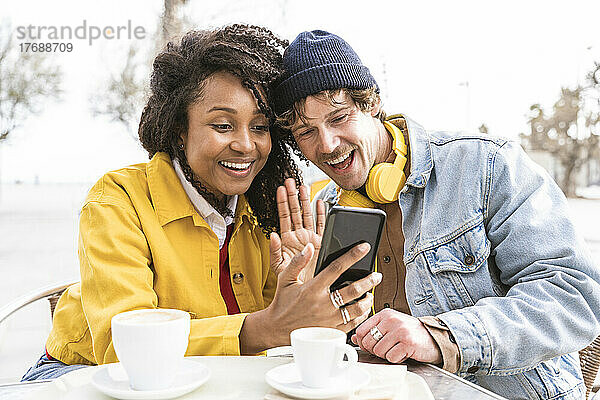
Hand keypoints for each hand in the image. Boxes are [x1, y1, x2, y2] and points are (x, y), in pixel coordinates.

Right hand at [263, 241, 381, 345]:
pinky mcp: (331, 332)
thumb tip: (309, 247)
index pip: (337, 268)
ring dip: (368, 299)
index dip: (352, 255)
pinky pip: (353, 324)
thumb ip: (297, 262)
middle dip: (369, 280)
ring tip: (371, 293)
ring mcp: (328, 320)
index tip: (364, 247)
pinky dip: (362, 315)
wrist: (276, 329)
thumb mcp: (285, 279)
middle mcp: (322, 304)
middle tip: (376, 275)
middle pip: (353, 290)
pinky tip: (364, 309)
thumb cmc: (282, 303)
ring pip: (357, 308)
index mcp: (312, 289)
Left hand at [269, 178, 325, 281]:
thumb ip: (274, 252)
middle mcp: (298, 236)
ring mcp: (310, 239)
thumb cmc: (290, 282)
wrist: (305, 292)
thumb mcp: (278, 268)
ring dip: (305, 201)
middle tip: (290, 181)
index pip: (283, 217)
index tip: (279, 189)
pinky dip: (321, 214)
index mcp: (287, 240)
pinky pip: (321, 225)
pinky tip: (319, 203)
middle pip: (295, 212)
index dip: (281, 202)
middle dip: (292, 196)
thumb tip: (272, 235)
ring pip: (307, 215)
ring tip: (303, 186)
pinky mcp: (321, 243)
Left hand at [351, 309, 441, 364]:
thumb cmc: (410, 332)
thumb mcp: (390, 327)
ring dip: (386, 355)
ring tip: (396, 349)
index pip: (361, 330)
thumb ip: (372, 331)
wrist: (433, 337)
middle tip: (387, 349)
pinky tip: (403, 352)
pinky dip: (396, 359)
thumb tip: (355, 338)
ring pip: (379, 351)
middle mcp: (391, 320)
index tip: (371, 346)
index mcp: (385, 314)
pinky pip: (391, 357)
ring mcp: (400, 330)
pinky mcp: (407, 342)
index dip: (362, 342)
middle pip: (368, 343)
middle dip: (375, 350)